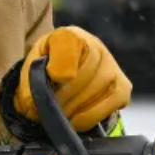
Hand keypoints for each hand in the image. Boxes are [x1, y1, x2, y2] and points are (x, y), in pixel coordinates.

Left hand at [12, 27, 130, 131]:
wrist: (67, 72)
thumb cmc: (48, 68)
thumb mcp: (33, 67)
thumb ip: (31, 81)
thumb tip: (34, 105)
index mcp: (68, 35)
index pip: (68, 44)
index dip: (61, 65)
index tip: (54, 78)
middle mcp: (95, 45)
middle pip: (81, 76)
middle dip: (61, 98)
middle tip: (47, 110)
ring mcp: (112, 66)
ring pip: (95, 91)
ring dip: (73, 109)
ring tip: (60, 114)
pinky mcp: (123, 86)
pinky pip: (110, 104)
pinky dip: (90, 116)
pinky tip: (76, 119)